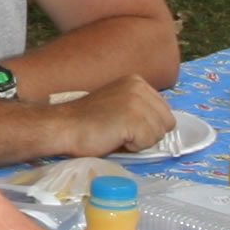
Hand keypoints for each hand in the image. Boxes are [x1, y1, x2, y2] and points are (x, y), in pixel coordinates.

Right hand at [47, 74, 173, 156]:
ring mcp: (137, 102)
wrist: (63, 126)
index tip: (125, 126)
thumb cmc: (87, 121)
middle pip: (167, 122)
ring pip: (159, 134)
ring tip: (116, 134)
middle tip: (120, 132)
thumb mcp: (119, 105)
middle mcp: (140, 87)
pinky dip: (133, 148)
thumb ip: (141, 109)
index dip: (148, 125)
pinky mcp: (133, 119)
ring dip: (139, 141)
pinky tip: (115, 138)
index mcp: (137, 81)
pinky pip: (148, 143)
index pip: (164, 111)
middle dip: (147, 134)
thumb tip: (162, 127)